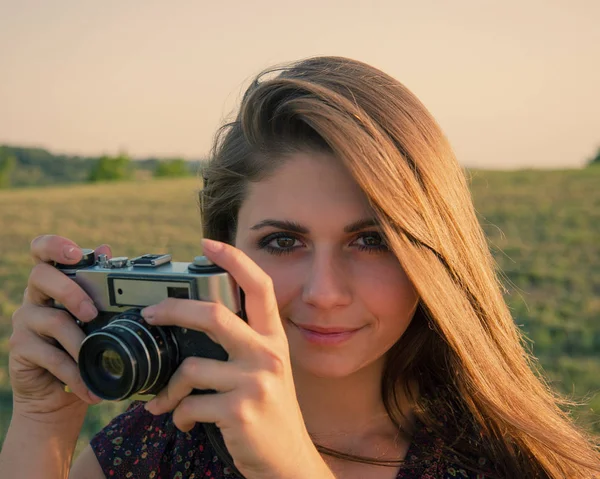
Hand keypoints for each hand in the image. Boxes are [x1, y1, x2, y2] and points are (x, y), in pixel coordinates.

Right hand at [8, 235, 109, 418]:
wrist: (61, 395)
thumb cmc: (84, 348)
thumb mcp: (98, 318)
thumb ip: (100, 286)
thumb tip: (106, 247)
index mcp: (55, 282)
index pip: (42, 251)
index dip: (54, 245)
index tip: (75, 252)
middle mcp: (35, 297)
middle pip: (42, 276)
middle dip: (70, 291)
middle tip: (92, 312)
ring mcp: (25, 321)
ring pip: (53, 319)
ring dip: (81, 341)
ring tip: (102, 358)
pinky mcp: (20, 348)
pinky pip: (51, 356)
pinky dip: (75, 373)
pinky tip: (91, 387)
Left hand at [141, 239, 328, 478]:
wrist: (288, 460)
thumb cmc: (270, 410)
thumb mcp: (267, 369)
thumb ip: (243, 343)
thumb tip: (195, 321)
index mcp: (273, 338)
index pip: (258, 286)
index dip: (234, 259)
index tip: (208, 243)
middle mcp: (268, 354)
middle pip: (213, 315)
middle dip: (173, 310)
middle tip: (151, 314)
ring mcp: (255, 382)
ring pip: (190, 368)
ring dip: (168, 389)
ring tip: (165, 400)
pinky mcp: (240, 411)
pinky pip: (189, 404)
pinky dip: (177, 414)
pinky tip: (184, 420)